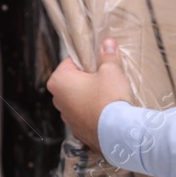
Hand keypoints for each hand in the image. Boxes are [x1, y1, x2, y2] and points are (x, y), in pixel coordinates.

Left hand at [47, 37, 133, 152]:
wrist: (117, 133)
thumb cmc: (109, 99)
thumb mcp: (111, 71)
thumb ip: (107, 55)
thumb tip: (108, 43)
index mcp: (59, 81)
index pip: (70, 61)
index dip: (87, 60)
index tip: (100, 62)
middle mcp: (58, 101)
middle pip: (74, 81)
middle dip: (89, 78)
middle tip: (106, 77)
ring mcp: (67, 118)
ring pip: (79, 99)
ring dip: (91, 95)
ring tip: (109, 95)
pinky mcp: (78, 131)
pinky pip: (85, 115)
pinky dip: (94, 112)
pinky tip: (108, 110)